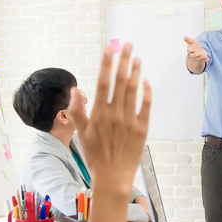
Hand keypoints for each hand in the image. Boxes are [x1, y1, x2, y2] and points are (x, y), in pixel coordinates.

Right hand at [68, 42, 150, 221]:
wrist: (112, 177)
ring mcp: (129, 121)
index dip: (106, 63)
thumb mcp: (81, 133)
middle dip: (123, 60)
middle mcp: (114, 114)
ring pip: (133, 90)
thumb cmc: (95, 155)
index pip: (103, 82)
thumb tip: (74, 89)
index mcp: (98, 114)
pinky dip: (146, 93)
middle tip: (127, 45)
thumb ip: (78, 110)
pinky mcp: (142, 129)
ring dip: (135, 72)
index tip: (109, 48)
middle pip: (120, 81)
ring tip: (137, 58)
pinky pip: (146, 106)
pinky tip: (146, 81)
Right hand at [184, 37, 209, 72]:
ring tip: (203, 56)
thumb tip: (184, 37)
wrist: (198, 50)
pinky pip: (204, 60)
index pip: (189, 51)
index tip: (192, 50)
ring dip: (201, 57)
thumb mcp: (191, 41)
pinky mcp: (202, 58)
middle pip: (194, 55)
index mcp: (189, 50)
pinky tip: (208, 59)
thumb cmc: (194, 45)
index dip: (191, 50)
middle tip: (198, 54)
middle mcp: (193, 55)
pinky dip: (206, 59)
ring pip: (199, 58)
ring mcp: (197, 57)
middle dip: (196, 55)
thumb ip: (188, 40)